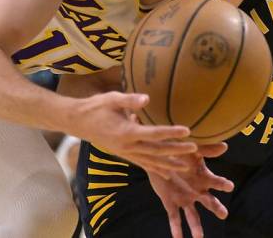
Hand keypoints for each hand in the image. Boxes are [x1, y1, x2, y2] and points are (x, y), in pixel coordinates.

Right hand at [69, 91, 197, 175]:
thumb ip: (130, 100)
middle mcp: (127, 146)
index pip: (153, 133)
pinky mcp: (124, 155)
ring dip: (169, 164)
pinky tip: (168, 175)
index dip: (170, 132)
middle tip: (194, 148)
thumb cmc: (97, 107)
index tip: (186, 130)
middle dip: (176, 150)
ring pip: (151, 161)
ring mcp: (126, 153)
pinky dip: (156, 169)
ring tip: (187, 166)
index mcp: (126, 132)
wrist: (78, 122)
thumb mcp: (112, 98)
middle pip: (156, 150)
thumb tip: (147, 98)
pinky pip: (143, 164)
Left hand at [149, 144, 234, 237]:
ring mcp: (184, 198)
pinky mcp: (171, 202)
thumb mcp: (192, 149)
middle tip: (223, 214)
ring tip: (199, 237)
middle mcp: (197, 191)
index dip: (222, 184)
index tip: (229, 186)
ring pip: (192, 215)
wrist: (158, 156)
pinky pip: (175, 217)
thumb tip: (225, 146)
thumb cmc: (178, 150)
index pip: (216, 182)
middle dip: (216, 208)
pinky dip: (176, 228)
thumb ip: (206, 149)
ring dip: (196, 226)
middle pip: (209, 202)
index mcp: (203, 178)